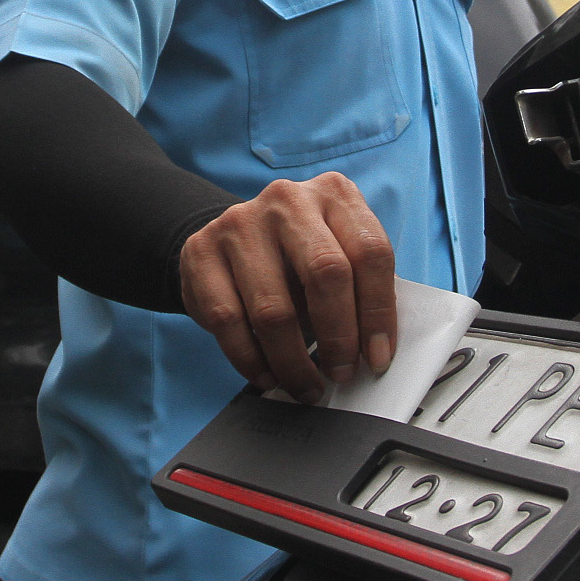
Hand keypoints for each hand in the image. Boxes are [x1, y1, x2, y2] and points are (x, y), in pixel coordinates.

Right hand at [179, 172, 395, 403]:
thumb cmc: (298, 256)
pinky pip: (228, 320)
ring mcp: (241, 222)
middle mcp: (288, 200)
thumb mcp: (337, 254)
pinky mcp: (201, 250)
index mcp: (335, 194)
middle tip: (341, 374)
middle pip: (326, 273)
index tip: (377, 358)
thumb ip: (359, 290)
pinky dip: (251, 360)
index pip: (371, 252)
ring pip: (274, 308)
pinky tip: (267, 375)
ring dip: (293, 361)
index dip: (378, 313)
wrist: (232, 236)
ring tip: (305, 386)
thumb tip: (375, 352)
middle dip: (339, 337)